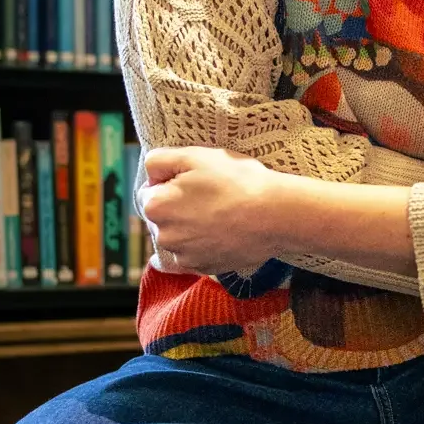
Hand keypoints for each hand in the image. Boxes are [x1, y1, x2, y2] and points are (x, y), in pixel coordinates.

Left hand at [139, 147, 291, 276]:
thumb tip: (150, 174)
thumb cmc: (236, 181)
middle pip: (163, 216)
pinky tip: (224, 231)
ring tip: (220, 213)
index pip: (148, 191)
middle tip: (210, 195)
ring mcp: (184, 256)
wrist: (274, 215)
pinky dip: (205, 243)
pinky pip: (195, 253)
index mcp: (156, 206)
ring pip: (178, 235)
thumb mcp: (195, 156)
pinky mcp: (203, 268)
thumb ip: (160, 160)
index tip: (195, 180)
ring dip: (190, 226)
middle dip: (178, 206)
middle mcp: (163, 236)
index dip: (170, 181)